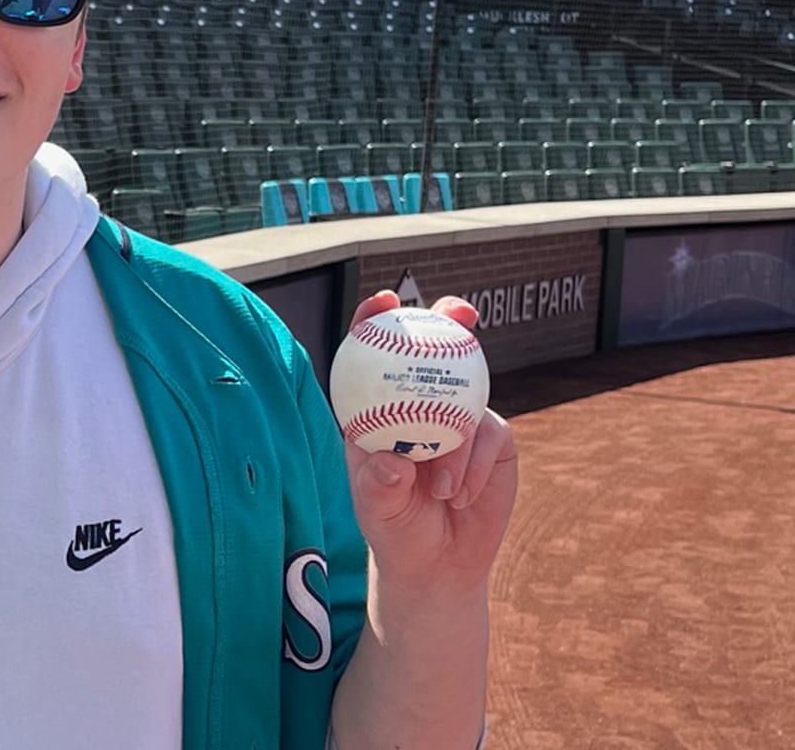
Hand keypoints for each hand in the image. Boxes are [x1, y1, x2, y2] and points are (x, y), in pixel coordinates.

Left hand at [344, 290, 517, 596]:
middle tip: (458, 313)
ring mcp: (460, 419)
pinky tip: (461, 496)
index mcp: (378, 408)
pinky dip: (475, 468)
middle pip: (433, 351)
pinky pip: (491, 437)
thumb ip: (380, 485)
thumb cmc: (394, 529)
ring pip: (466, 402)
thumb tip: (393, 460)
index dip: (374, 320)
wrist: (439, 563)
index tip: (383, 301)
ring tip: (441, 488)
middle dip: (447, 319)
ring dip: (456, 445)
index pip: (371, 355)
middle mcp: (419, 404)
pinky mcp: (494, 441)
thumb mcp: (378, 510)